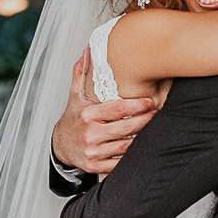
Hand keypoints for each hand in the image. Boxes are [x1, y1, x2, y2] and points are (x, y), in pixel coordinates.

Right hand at [51, 51, 157, 174]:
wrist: (60, 145)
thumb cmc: (73, 118)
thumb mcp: (75, 96)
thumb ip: (81, 74)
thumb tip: (87, 52)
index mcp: (87, 115)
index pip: (118, 109)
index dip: (137, 105)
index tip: (150, 102)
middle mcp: (90, 134)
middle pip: (126, 128)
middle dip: (145, 121)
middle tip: (157, 114)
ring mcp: (93, 152)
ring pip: (126, 146)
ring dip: (142, 138)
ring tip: (154, 129)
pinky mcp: (95, 166)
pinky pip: (119, 163)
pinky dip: (132, 156)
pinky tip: (142, 148)